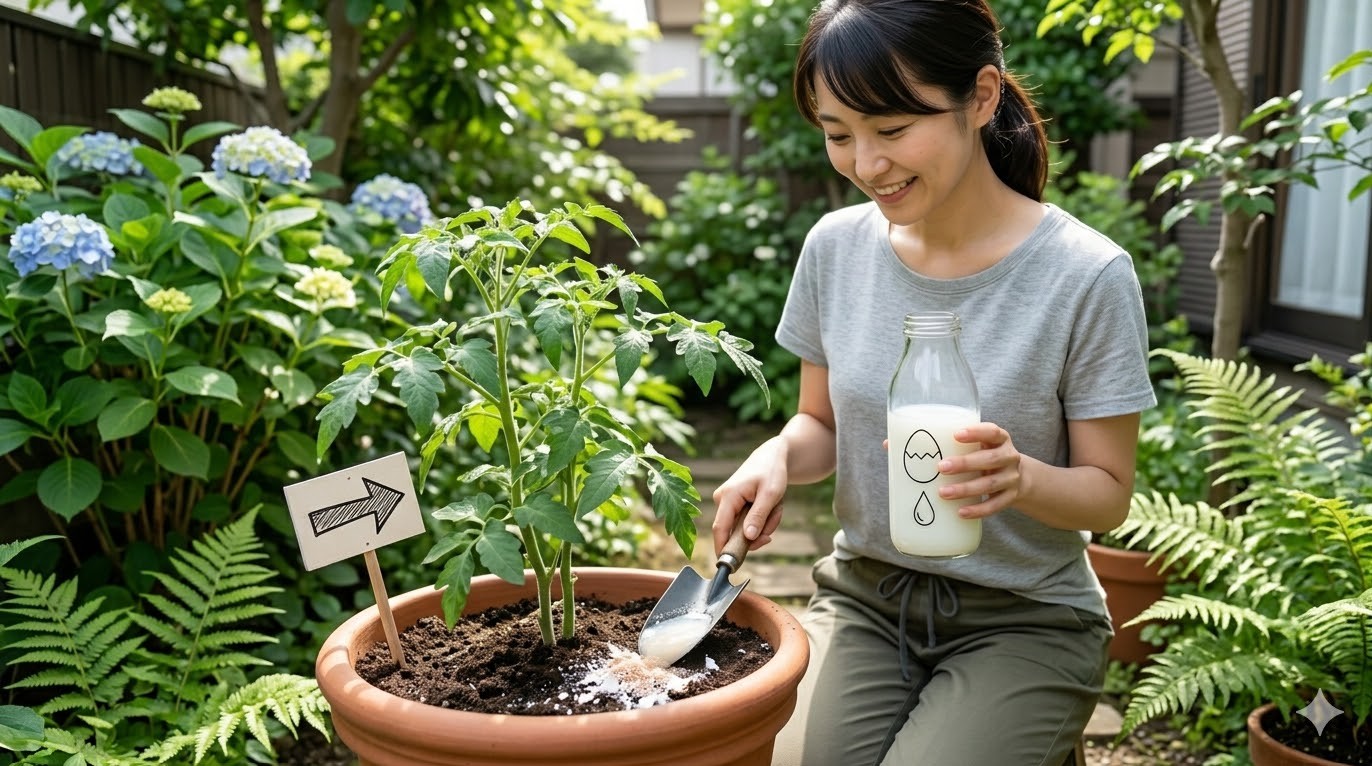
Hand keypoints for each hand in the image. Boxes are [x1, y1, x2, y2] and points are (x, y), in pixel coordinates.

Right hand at [711, 437, 788, 553]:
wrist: (772, 456)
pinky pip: (746, 522)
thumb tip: (749, 538)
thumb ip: (758, 516)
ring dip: (764, 524)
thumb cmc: (772, 472)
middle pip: (735, 532)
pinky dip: (761, 519)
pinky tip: (770, 507)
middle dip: (758, 531)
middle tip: (775, 520)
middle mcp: (721, 500)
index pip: (720, 529)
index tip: (731, 566)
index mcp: (728, 497)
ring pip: (744, 529)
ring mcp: (726, 503)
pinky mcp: (733, 505)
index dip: (723, 549)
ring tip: (775, 507)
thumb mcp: (771, 494)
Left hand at [936, 422, 1022, 518]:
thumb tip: (924, 448)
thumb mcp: (984, 445)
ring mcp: (1012, 478)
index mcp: (1001, 439)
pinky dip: (978, 510)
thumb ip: (963, 445)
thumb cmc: (989, 456)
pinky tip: (961, 512)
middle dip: (964, 464)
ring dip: (965, 489)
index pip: (992, 432)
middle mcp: (1010, 457)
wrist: (1022, 477)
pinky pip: (995, 505)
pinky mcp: (1011, 497)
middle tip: (941, 467)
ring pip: (990, 484)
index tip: (956, 435)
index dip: (976, 433)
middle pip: (990, 460)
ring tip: (943, 492)